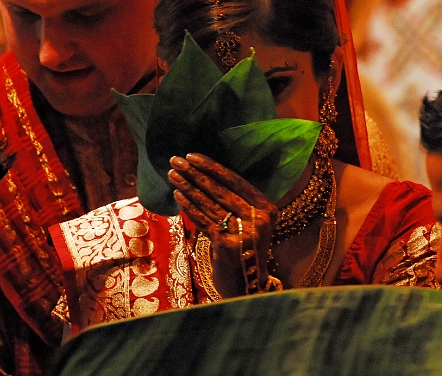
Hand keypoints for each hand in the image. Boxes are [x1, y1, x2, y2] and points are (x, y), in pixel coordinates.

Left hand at [169, 153, 276, 296]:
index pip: (237, 181)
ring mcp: (244, 233)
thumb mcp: (252, 223)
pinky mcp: (227, 246)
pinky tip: (177, 196)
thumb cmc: (244, 248)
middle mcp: (260, 220)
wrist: (247, 285)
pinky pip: (204, 222)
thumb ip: (239, 202)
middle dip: (195, 173)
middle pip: (221, 191)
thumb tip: (205, 173)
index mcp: (268, 209)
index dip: (213, 167)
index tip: (193, 156)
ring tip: (172, 175)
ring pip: (210, 205)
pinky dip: (189, 207)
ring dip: (188, 187)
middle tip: (175, 160)